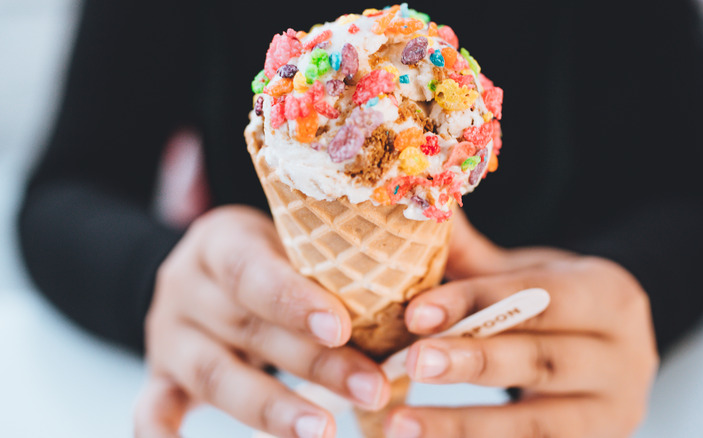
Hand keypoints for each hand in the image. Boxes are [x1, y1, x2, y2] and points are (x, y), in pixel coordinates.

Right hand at [134, 206, 390, 437]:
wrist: (203, 269)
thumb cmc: (269, 254)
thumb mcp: (290, 238)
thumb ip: (336, 258)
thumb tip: (424, 291)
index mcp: (221, 242)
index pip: (254, 270)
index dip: (295, 300)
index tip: (343, 327)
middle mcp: (186, 287)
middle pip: (250, 328)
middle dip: (315, 363)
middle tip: (373, 388)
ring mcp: (168, 335)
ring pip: (215, 376)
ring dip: (271, 409)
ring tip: (322, 431)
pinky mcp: (160, 375)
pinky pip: (152, 407)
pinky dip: (159, 434)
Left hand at [385, 213, 658, 437]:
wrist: (613, 354)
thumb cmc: (558, 307)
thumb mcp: (531, 274)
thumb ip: (475, 257)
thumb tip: (417, 208)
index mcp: (610, 296)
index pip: (538, 297)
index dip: (475, 304)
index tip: (416, 313)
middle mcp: (626, 358)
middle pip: (541, 360)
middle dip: (471, 363)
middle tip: (410, 364)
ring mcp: (615, 413)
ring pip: (536, 425)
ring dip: (462, 427)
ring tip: (399, 425)